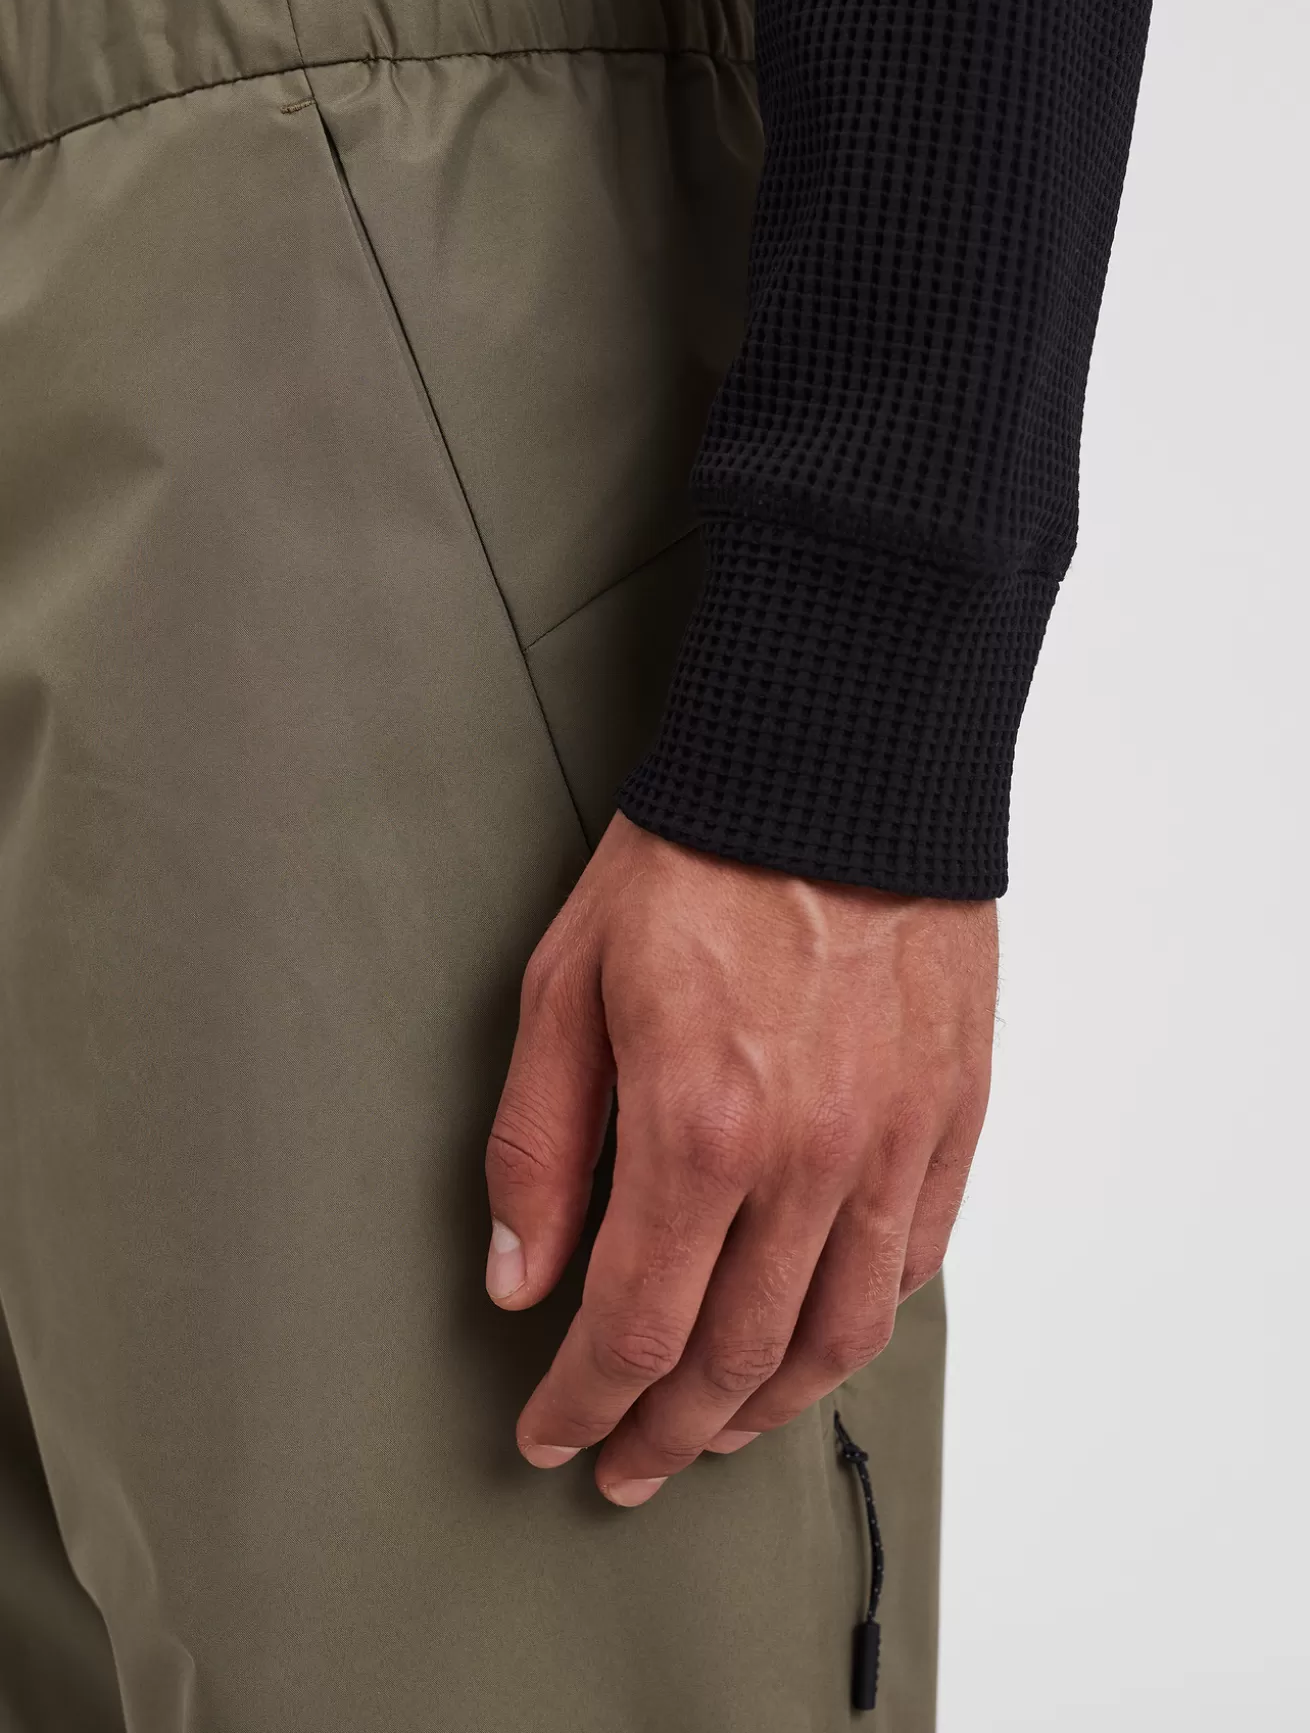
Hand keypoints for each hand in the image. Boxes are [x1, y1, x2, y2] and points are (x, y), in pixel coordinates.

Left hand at [484, 811, 995, 1505]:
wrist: (836, 770)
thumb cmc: (693, 862)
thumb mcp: (566, 984)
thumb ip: (541, 1142)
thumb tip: (520, 1274)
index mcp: (699, 1129)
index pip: (633, 1326)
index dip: (583, 1404)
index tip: (552, 1435)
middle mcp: (808, 1159)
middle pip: (736, 1359)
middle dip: (665, 1432)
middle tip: (625, 1464)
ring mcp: (892, 1144)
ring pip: (837, 1336)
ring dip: (767, 1407)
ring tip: (714, 1429)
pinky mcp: (950, 1117)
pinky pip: (913, 1263)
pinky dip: (858, 1325)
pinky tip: (816, 1337)